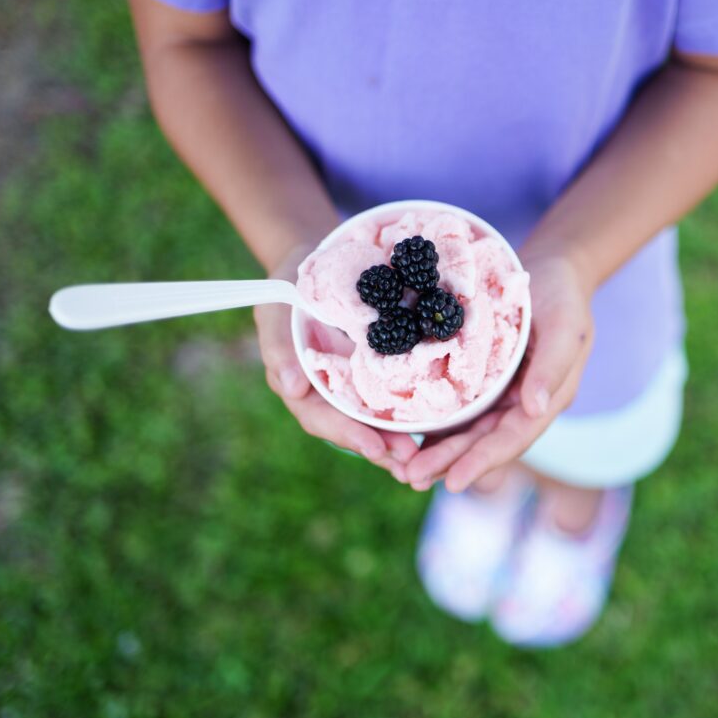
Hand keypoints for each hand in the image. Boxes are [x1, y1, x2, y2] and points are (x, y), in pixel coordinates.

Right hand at [256, 243, 419, 479]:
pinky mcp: (381, 365)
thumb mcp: (276, 308)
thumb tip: (291, 389)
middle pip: (355, 427)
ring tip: (428, 454)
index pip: (322, 418)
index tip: (375, 448)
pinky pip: (397, 390)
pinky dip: (414, 405)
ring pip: (377, 416)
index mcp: (305, 385)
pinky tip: (440, 418)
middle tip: (411, 460)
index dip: (349, 435)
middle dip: (382, 446)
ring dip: (401, 436)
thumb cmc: (290, 285)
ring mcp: (357, 381)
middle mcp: (332, 391)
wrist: (319, 258)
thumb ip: (280, 347)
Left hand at [402, 252, 595, 491]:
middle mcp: (520, 403)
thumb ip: (553, 366)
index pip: (513, 438)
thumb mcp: (566, 324)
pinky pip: (455, 406)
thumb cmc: (562, 295)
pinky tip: (405, 434)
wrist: (552, 269)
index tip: (455, 481)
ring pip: (466, 430)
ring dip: (437, 451)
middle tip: (412, 478)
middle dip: (450, 462)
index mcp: (546, 398)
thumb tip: (535, 408)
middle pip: (483, 441)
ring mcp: (499, 393)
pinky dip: (432, 422)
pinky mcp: (479, 379)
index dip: (484, 460)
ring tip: (403, 469)